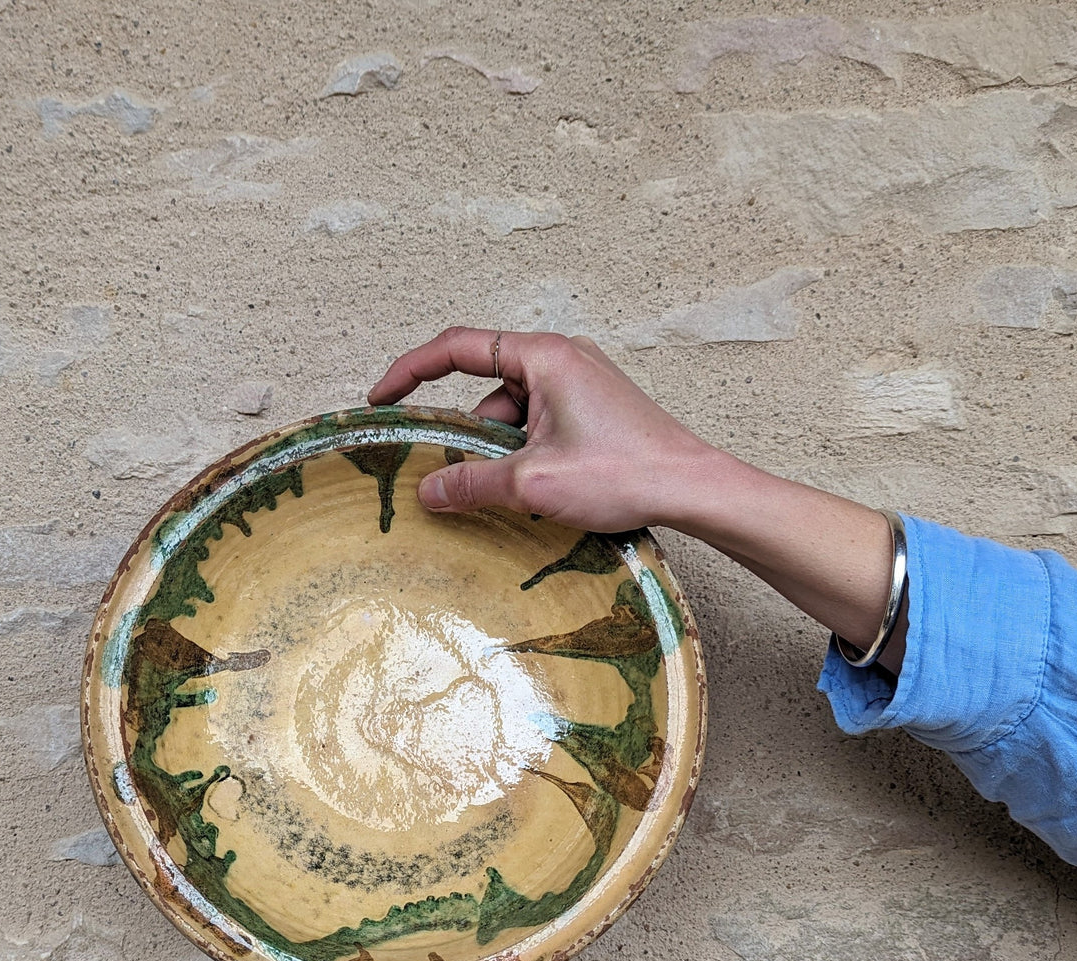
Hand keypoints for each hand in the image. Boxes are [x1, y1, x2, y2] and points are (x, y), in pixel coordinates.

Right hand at [367, 327, 725, 533]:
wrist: (695, 490)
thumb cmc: (626, 473)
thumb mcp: (533, 484)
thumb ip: (471, 484)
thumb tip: (427, 493)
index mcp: (544, 357)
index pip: (457, 349)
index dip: (410, 371)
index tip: (381, 399)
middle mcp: (562, 359)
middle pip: (487, 391)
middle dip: (470, 437)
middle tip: (459, 478)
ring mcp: (580, 385)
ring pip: (513, 417)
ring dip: (504, 454)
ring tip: (523, 495)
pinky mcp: (593, 411)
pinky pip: (539, 427)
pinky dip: (528, 457)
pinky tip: (542, 492)